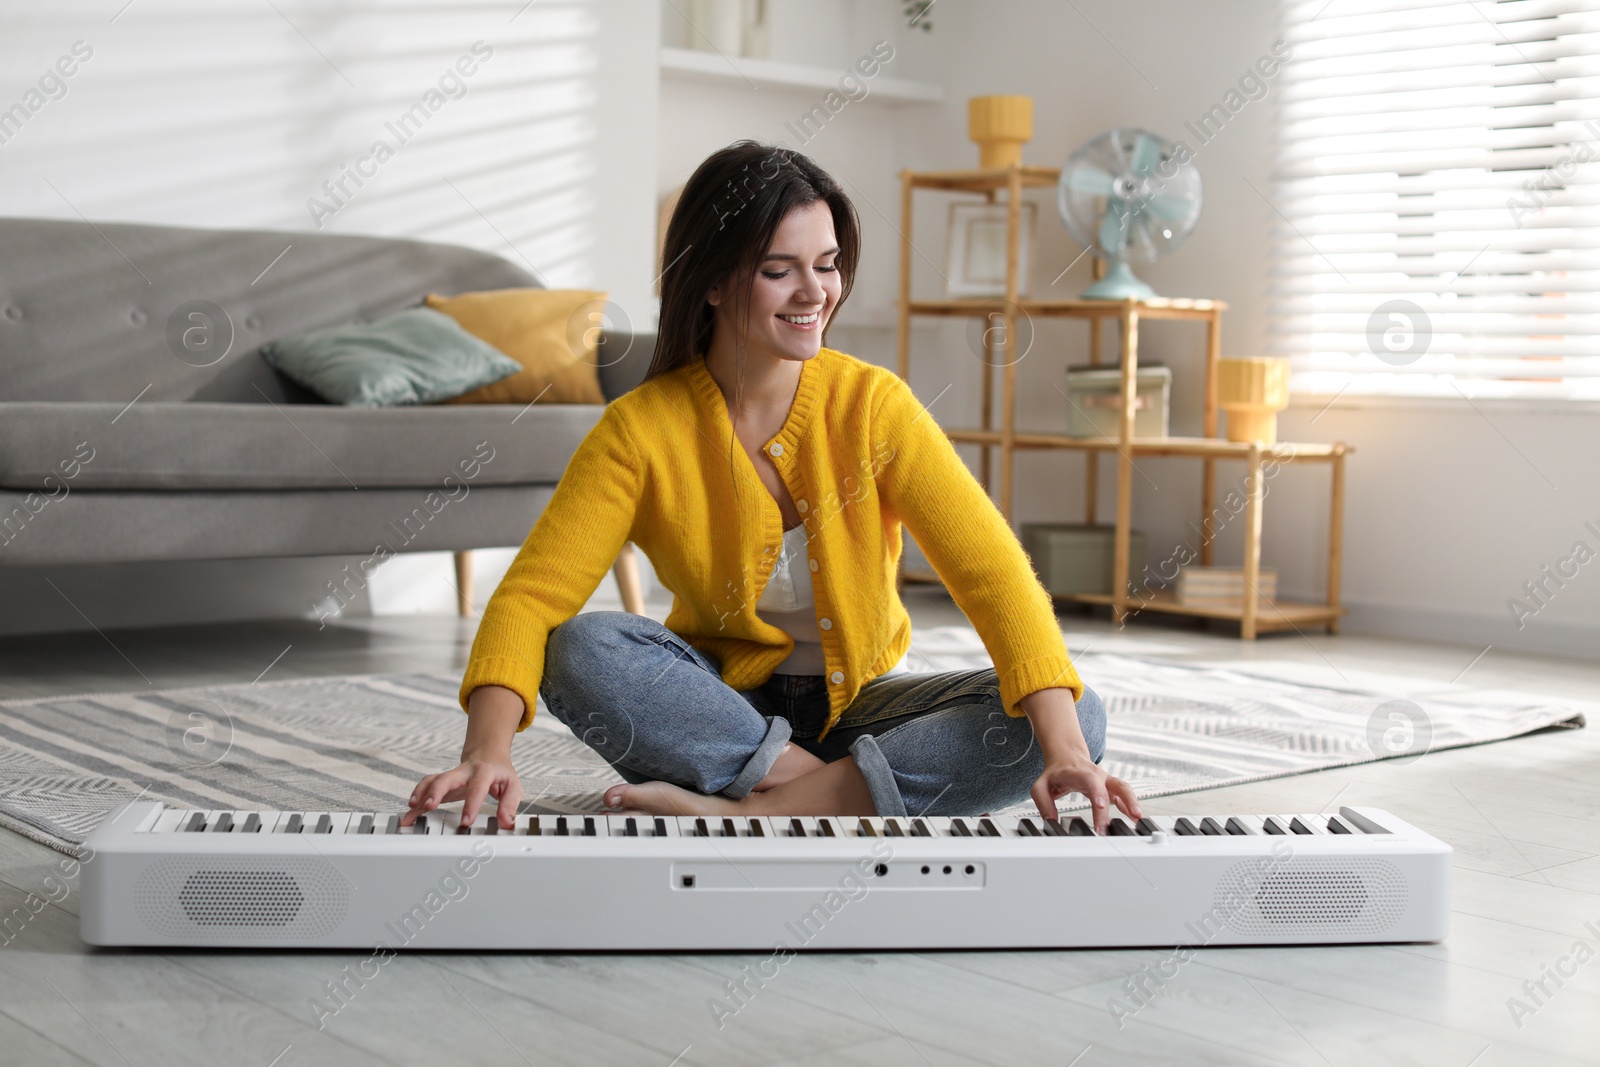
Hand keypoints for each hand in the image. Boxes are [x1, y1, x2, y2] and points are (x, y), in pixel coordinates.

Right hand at [403, 750, 522, 830]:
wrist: (487, 755)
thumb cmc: (499, 772)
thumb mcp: (512, 786)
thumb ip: (510, 804)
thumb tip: (506, 822)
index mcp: (484, 772)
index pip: (477, 787)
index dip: (471, 804)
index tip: (466, 822)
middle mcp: (464, 772)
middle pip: (447, 778)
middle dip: (436, 792)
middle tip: (429, 807)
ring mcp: (451, 776)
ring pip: (432, 780)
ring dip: (421, 793)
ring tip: (412, 809)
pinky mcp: (442, 782)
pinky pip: (426, 787)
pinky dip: (416, 798)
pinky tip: (410, 812)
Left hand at [1030, 752, 1140, 833]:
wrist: (1066, 756)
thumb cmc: (1055, 773)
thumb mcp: (1040, 785)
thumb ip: (1043, 803)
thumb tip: (1051, 820)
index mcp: (1079, 773)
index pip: (1091, 780)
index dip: (1098, 792)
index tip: (1101, 805)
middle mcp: (1096, 775)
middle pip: (1113, 785)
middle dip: (1120, 802)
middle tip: (1115, 824)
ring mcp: (1105, 780)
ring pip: (1123, 788)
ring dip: (1132, 802)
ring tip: (1138, 818)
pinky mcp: (1110, 787)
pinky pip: (1124, 795)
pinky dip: (1130, 806)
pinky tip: (1135, 818)